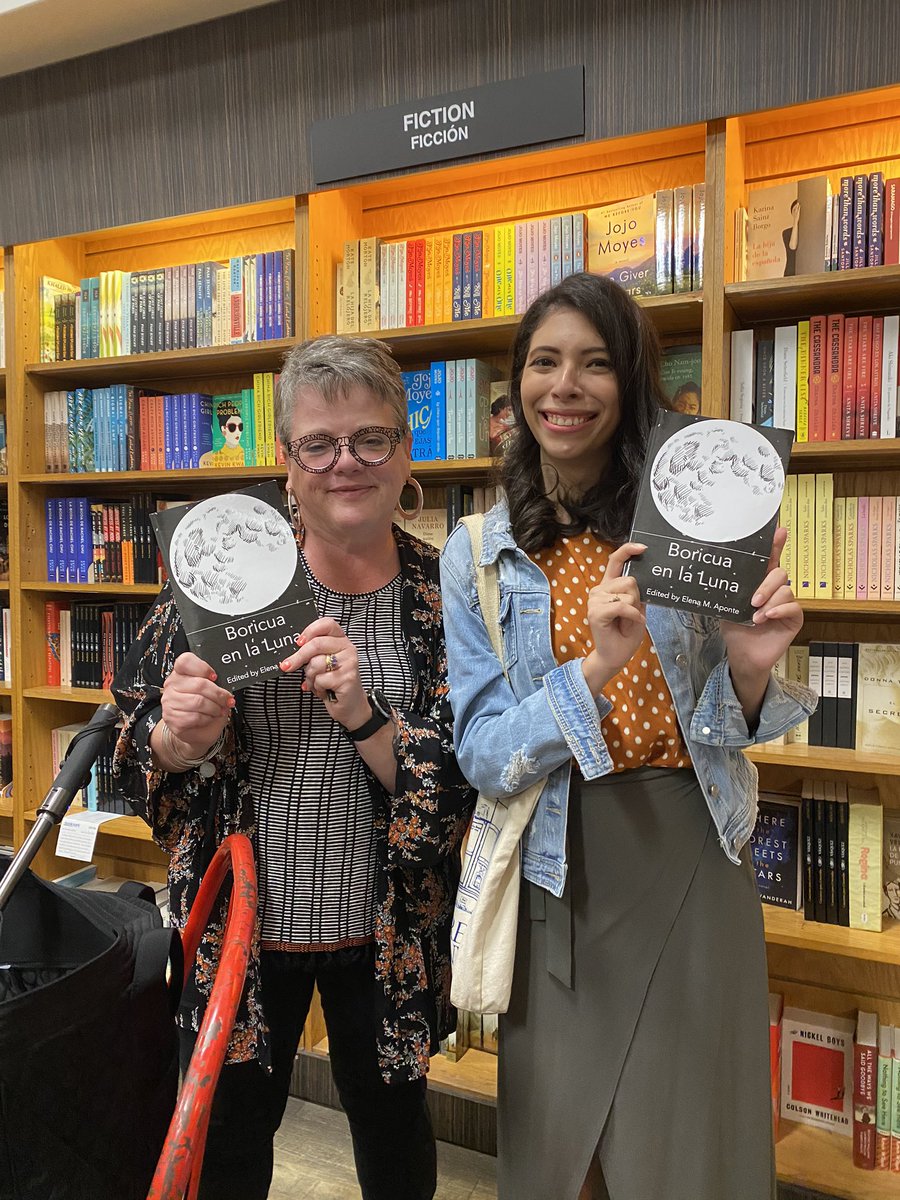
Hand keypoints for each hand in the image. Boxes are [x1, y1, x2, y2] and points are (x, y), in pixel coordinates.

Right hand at [161, 652, 233, 757]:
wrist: (195, 730)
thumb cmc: (205, 708)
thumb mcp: (211, 690)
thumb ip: (216, 682)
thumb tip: (227, 683)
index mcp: (181, 672)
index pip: (186, 661)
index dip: (203, 668)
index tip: (215, 677)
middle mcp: (172, 685)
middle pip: (199, 684)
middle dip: (218, 694)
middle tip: (227, 699)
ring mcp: (170, 702)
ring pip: (198, 702)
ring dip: (214, 708)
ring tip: (219, 710)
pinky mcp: (172, 718)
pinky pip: (195, 717)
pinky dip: (207, 719)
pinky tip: (209, 718)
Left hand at [279, 617, 369, 730]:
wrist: (350, 706)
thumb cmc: (334, 684)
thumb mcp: (323, 663)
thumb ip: (313, 653)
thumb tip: (293, 650)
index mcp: (341, 640)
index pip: (327, 624)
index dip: (310, 631)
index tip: (298, 642)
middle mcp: (347, 648)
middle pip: (316, 644)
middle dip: (298, 657)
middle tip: (287, 666)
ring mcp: (349, 663)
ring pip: (316, 663)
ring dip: (310, 677)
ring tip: (317, 683)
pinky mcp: (348, 678)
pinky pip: (320, 679)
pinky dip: (317, 688)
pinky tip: (325, 690)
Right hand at [582, 542, 647, 693]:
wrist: (615, 656)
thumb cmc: (626, 634)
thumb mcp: (638, 609)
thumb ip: (638, 593)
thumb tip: (642, 576)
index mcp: (609, 586)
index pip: (615, 560)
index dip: (628, 550)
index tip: (642, 547)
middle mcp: (600, 590)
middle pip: (629, 579)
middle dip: (638, 597)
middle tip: (633, 614)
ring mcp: (595, 600)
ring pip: (627, 592)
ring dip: (634, 608)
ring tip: (629, 620)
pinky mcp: (595, 612)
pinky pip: (622, 605)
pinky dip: (632, 615)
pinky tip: (632, 622)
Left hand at [720, 527, 803, 676]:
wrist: (742, 654)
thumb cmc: (735, 628)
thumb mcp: (729, 605)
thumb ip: (734, 589)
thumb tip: (726, 571)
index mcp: (759, 582)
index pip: (769, 559)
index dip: (775, 544)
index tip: (779, 530)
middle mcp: (775, 589)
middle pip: (780, 572)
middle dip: (766, 584)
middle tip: (753, 600)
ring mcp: (786, 602)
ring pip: (786, 589)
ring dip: (769, 601)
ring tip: (756, 616)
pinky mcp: (794, 617)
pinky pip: (793, 606)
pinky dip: (779, 610)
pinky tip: (768, 617)